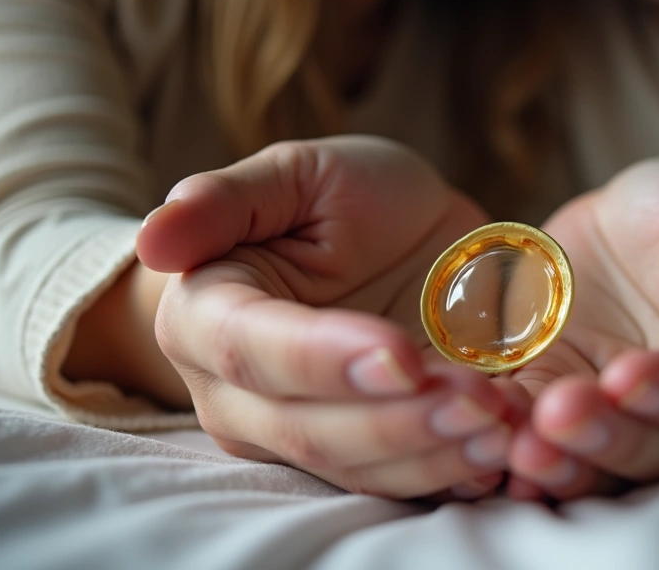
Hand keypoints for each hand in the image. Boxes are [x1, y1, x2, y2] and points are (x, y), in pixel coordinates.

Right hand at [137, 136, 525, 498]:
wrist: (390, 239)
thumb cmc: (336, 201)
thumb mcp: (295, 175)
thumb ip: (225, 201)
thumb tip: (153, 239)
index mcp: (209, 316)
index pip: (253, 351)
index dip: (323, 360)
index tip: (400, 355)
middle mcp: (240, 394)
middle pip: (309, 429)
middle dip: (397, 422)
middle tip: (477, 401)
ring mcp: (300, 435)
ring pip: (358, 468)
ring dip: (434, 456)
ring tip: (504, 427)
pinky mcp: (362, 457)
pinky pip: (401, 483)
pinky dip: (454, 473)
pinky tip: (505, 452)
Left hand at [505, 159, 658, 499]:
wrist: (621, 241)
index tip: (628, 376)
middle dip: (614, 436)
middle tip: (559, 414)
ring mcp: (643, 432)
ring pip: (615, 469)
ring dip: (568, 465)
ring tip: (521, 449)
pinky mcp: (578, 431)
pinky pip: (558, 458)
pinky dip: (523, 461)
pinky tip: (492, 456)